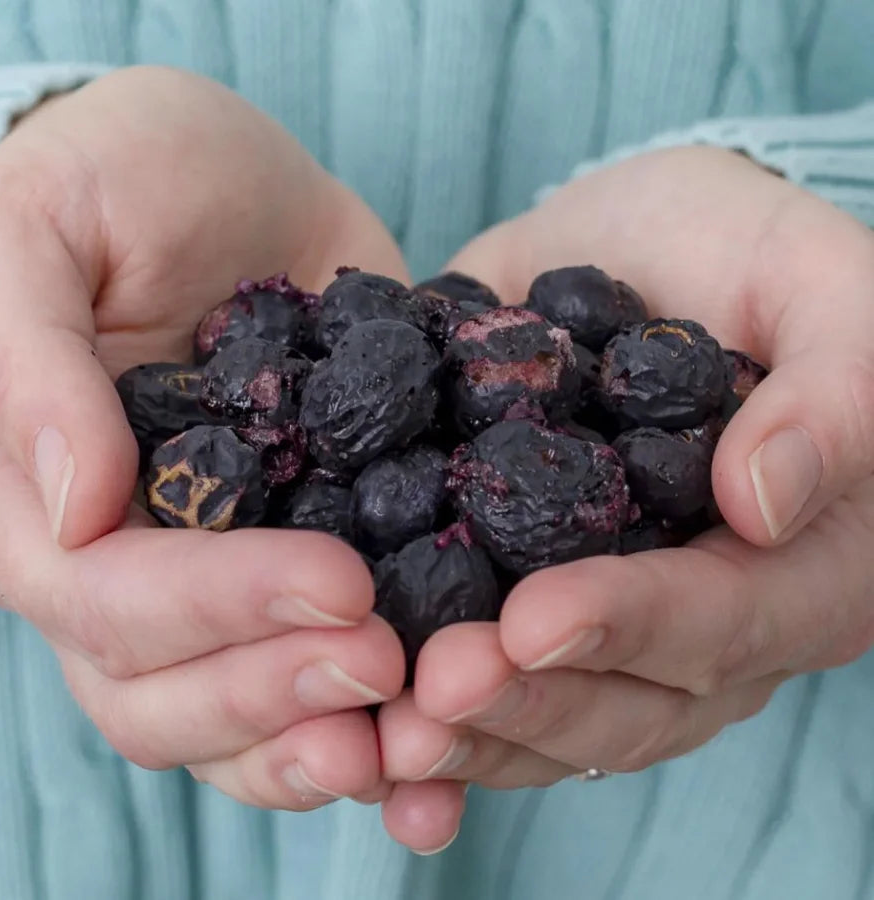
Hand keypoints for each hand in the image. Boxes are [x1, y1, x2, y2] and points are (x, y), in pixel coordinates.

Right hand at [0, 66, 408, 811]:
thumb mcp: (49, 223)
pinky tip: (447, 742)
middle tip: (390, 672)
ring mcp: (210, 574)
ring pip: (237, 716)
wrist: (234, 182)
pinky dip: (378, 721)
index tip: (337, 584)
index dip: (209, 608)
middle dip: (275, 696)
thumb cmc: (122, 173)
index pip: (98, 596)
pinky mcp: (302, 556)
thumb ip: (27, 361)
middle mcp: (116, 563)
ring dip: (327, 746)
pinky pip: (318, 666)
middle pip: (160, 692)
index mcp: (33, 496)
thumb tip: (70, 509)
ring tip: (423, 752)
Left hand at [377, 145, 873, 848]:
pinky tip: (365, 739)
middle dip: (529, 702)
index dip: (631, 626)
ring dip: (470, 734)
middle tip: (433, 694)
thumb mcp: (819, 288)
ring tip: (386, 734)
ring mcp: (610, 613)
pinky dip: (429, 714)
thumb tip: (765, 503)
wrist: (638, 244)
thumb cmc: (747, 252)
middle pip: (630, 700)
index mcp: (797, 564)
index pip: (725, 618)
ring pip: (554, 712)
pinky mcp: (528, 588)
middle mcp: (703, 615)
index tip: (531, 621)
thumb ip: (831, 393)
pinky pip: (490, 672)